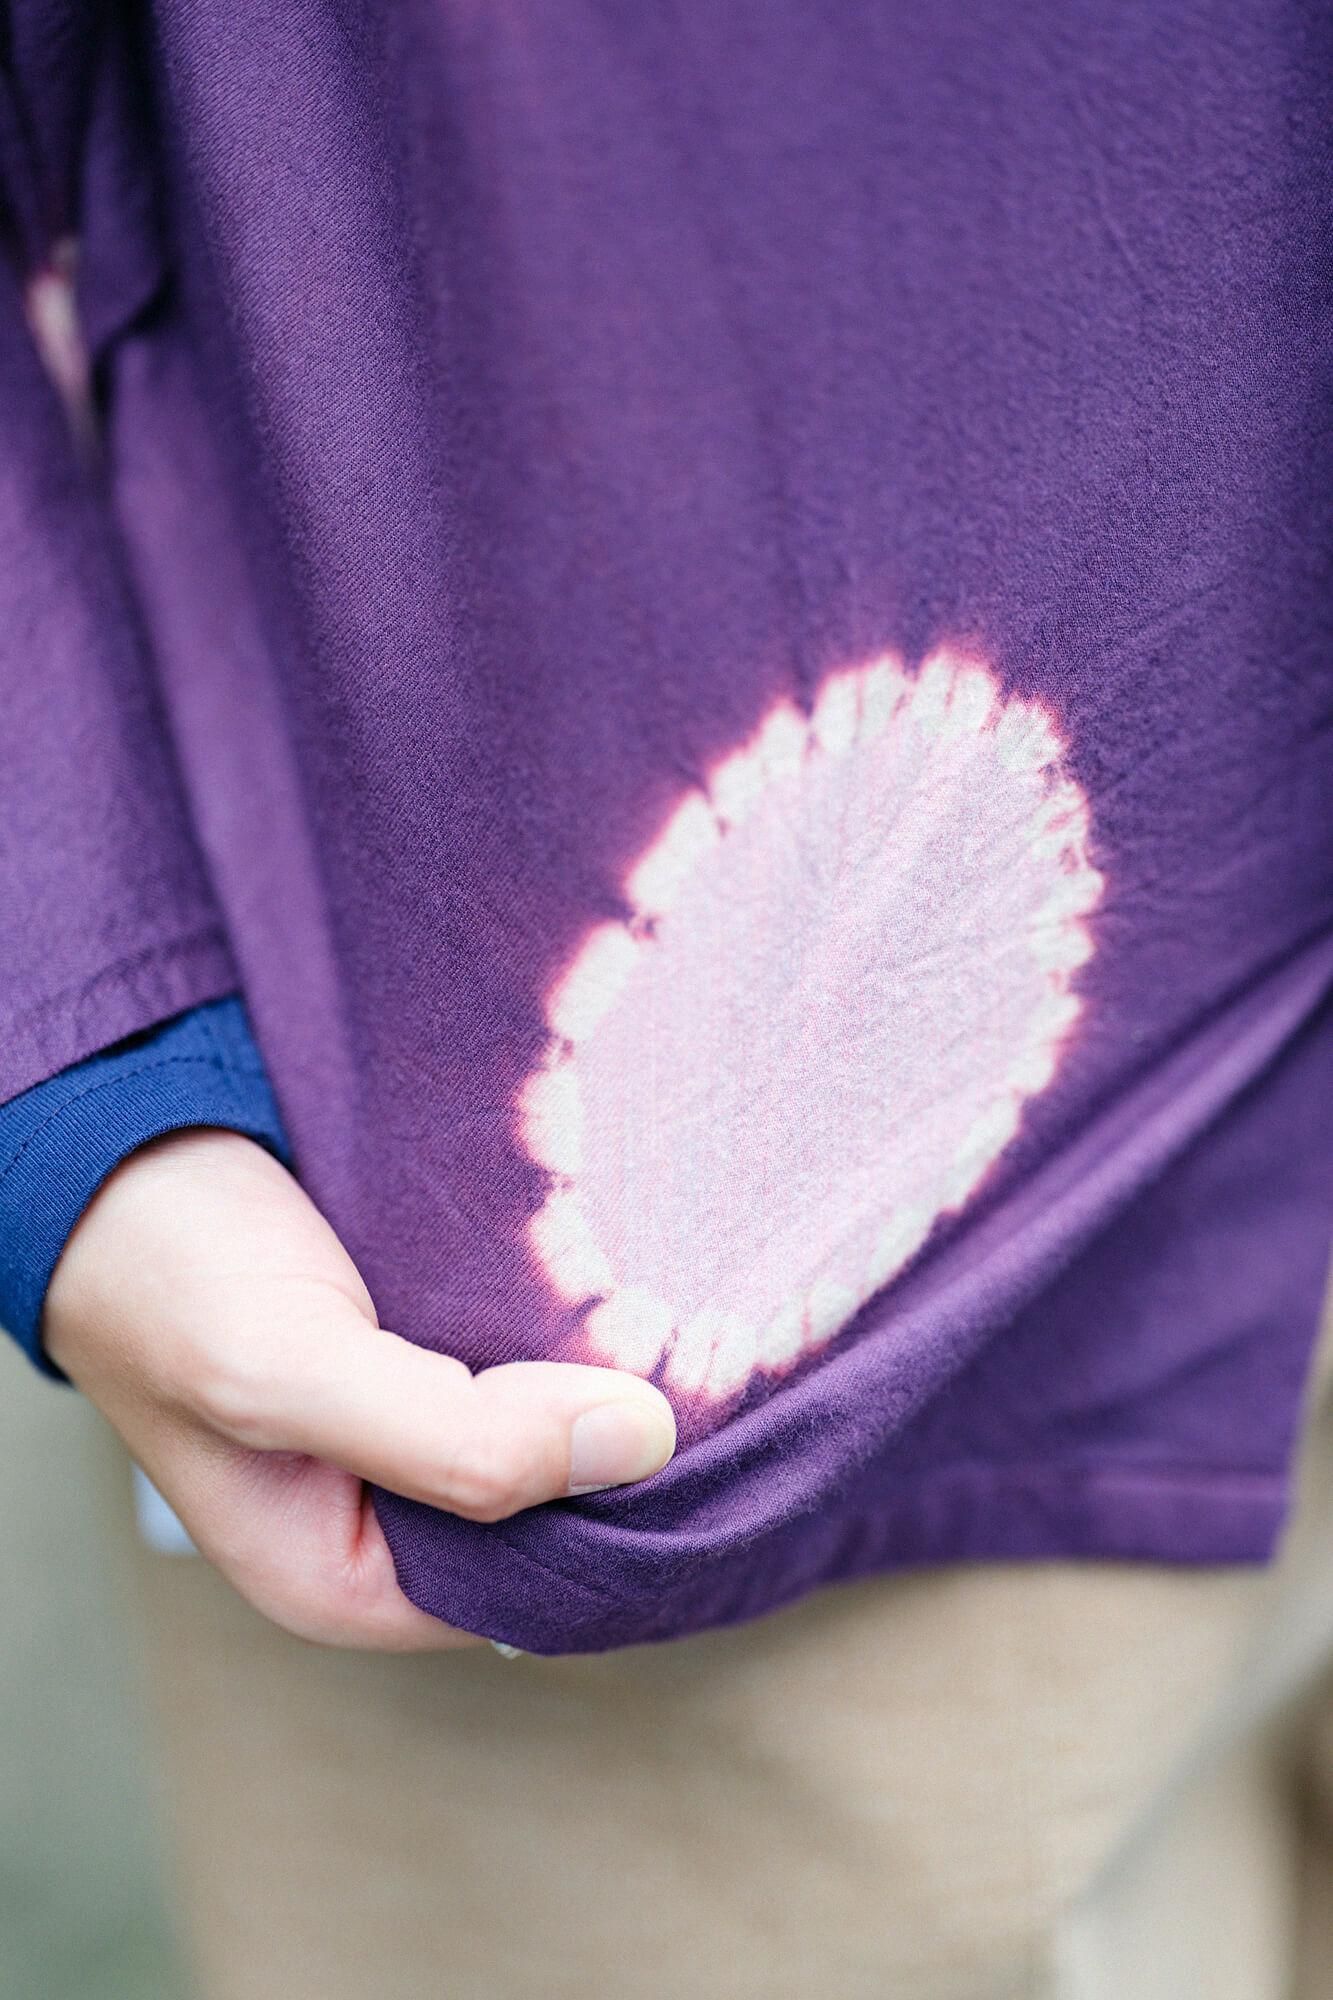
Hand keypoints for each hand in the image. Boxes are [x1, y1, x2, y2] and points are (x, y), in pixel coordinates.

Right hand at [43, 1129, 674, 1648]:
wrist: (115, 1143)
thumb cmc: (166, 1273)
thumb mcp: (289, 1372)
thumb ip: (451, 1437)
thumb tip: (638, 1446)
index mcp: (346, 1578)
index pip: (538, 1587)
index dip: (614, 1515)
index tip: (676, 1421)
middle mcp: (386, 1520)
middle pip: (551, 1509)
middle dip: (611, 1443)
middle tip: (682, 1348)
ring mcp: (404, 1433)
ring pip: (545, 1430)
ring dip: (595, 1376)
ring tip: (657, 1309)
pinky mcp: (418, 1354)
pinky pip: (521, 1363)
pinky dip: (563, 1326)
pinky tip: (601, 1277)